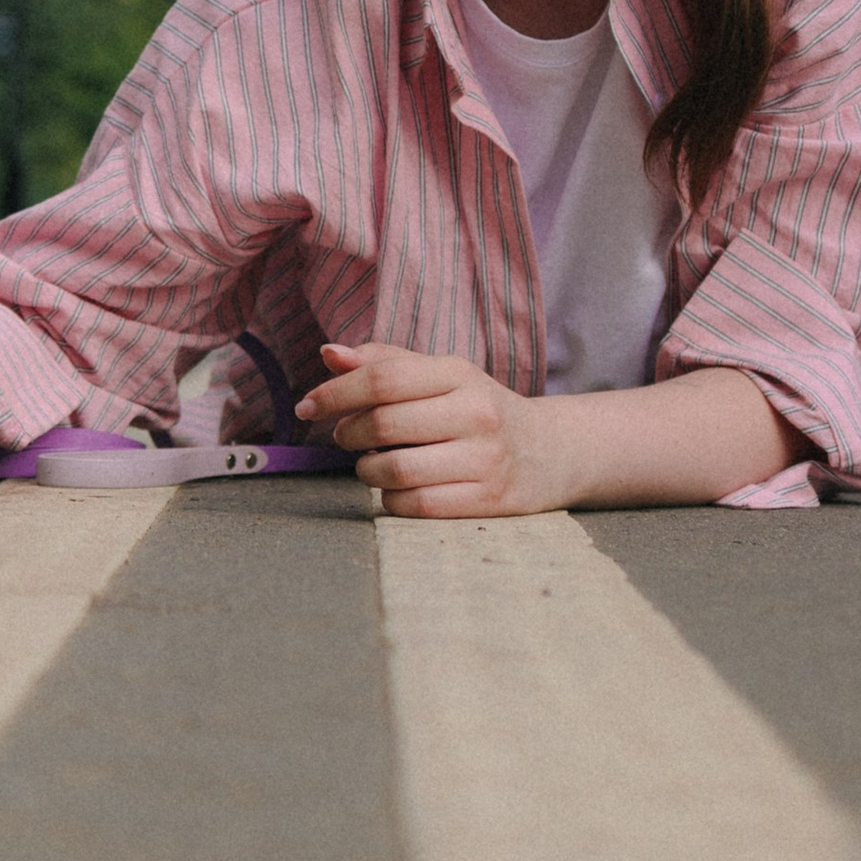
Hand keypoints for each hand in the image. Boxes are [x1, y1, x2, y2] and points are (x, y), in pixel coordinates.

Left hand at [293, 342, 565, 518]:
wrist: (551, 453)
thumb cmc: (477, 410)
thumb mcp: (441, 376)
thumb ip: (385, 363)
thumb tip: (329, 354)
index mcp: (460, 374)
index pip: (383, 378)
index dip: (335, 393)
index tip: (308, 406)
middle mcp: (477, 414)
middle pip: (383, 424)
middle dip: (348, 433)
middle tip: (345, 436)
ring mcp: (485, 460)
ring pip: (394, 470)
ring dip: (366, 469)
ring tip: (372, 462)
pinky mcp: (488, 501)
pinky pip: (414, 506)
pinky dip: (390, 499)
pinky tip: (397, 488)